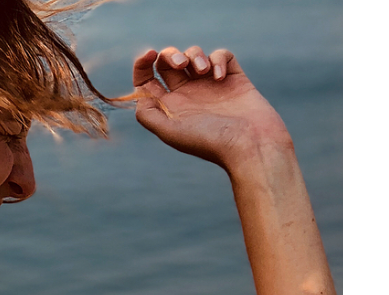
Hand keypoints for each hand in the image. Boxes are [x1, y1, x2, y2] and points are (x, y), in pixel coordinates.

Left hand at [132, 47, 291, 170]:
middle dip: (171, 55)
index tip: (149, 54)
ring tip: (203, 72)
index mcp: (171, 107)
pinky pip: (222, 55)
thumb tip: (138, 94)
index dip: (143, 64)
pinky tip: (220, 77)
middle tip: (181, 65)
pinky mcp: (233, 79)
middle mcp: (189, 95)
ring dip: (195, 55)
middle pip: (169, 63)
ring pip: (195, 55)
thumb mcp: (170, 132)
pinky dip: (218, 59)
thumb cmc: (209, 141)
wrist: (249, 145)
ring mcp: (211, 86)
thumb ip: (147, 114)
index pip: (148, 80)